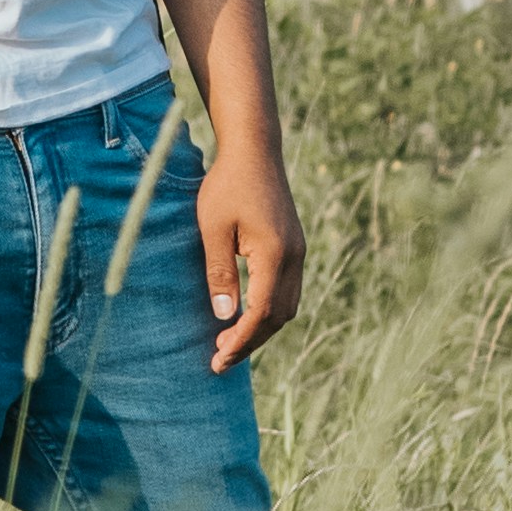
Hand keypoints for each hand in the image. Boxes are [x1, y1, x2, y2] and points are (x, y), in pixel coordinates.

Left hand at [197, 147, 303, 367]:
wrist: (254, 151)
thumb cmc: (227, 185)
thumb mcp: (213, 228)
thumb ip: (220, 272)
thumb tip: (224, 316)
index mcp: (275, 254)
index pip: (262, 312)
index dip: (241, 340)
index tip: (218, 359)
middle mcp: (294, 257)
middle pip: (279, 316)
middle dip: (251, 341)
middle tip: (219, 358)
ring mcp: (298, 252)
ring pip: (287, 306)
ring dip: (261, 328)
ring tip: (229, 342)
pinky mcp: (294, 247)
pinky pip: (287, 290)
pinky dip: (268, 311)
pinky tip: (246, 314)